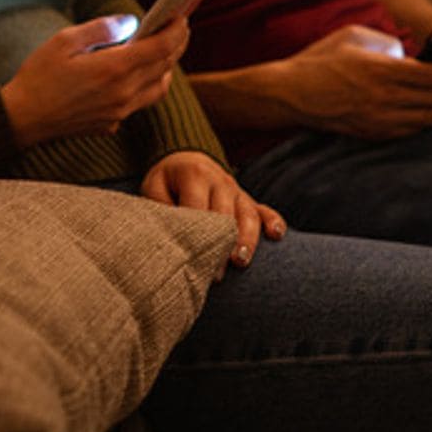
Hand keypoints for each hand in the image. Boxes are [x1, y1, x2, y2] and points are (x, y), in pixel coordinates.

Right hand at [1, 14, 187, 146]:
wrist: (22, 119)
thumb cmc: (38, 76)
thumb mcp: (64, 41)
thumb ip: (101, 29)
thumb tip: (129, 22)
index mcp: (114, 68)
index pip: (161, 47)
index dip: (176, 30)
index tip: (181, 16)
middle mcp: (123, 93)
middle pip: (165, 67)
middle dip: (176, 45)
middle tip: (178, 28)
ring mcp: (119, 112)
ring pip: (158, 89)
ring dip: (165, 68)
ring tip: (161, 51)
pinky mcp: (111, 124)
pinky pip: (139, 103)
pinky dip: (144, 86)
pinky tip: (133, 75)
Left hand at [140, 150, 287, 268]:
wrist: (186, 160)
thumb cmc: (167, 181)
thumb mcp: (155, 187)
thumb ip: (161, 208)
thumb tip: (167, 236)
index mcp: (196, 175)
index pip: (198, 207)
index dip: (197, 235)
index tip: (194, 260)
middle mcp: (220, 181)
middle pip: (225, 213)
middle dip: (222, 243)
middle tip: (217, 272)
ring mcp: (237, 191)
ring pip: (247, 214)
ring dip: (246, 238)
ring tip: (241, 261)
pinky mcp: (247, 200)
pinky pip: (264, 209)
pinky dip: (273, 221)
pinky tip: (277, 235)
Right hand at [279, 24, 431, 138]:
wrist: (289, 94)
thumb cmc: (318, 60)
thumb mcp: (352, 36)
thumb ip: (385, 42)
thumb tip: (407, 53)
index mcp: (380, 70)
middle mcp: (383, 98)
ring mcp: (378, 119)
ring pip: (428, 118)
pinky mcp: (372, 133)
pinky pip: (410, 130)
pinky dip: (421, 118)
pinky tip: (419, 107)